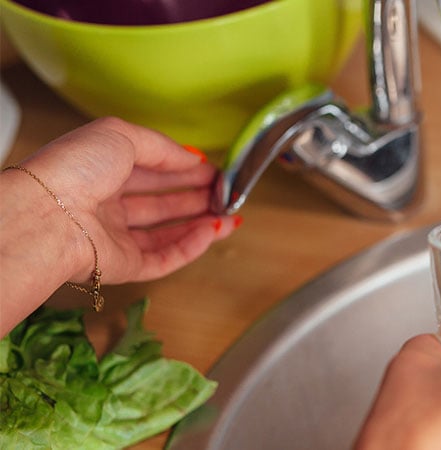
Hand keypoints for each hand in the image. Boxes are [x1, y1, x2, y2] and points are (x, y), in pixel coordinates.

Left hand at [1, 117, 238, 333]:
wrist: (49, 216)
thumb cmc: (73, 169)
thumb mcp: (121, 136)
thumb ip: (163, 147)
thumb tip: (193, 158)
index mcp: (99, 171)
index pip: (150, 171)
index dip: (184, 169)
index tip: (214, 170)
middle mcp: (105, 205)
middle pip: (161, 203)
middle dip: (197, 196)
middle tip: (227, 192)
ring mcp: (114, 238)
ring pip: (166, 233)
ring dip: (200, 223)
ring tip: (230, 214)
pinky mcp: (122, 266)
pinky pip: (165, 258)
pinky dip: (192, 246)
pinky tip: (213, 231)